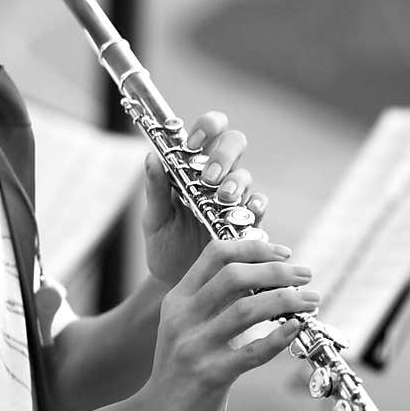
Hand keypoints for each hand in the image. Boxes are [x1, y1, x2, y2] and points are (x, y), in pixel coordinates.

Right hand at [132, 240, 319, 410]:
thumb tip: (266, 275)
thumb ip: (217, 301)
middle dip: (277, 270)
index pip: (215, 254)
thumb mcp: (189, 327)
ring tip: (311, 300)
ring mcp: (194, 347)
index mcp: (178, 299)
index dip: (254, 247)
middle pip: (234, 276)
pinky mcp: (209, 376)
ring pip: (247, 310)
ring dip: (286, 300)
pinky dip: (279, 338)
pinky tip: (297, 328)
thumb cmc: (184, 370)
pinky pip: (252, 352)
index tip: (284, 252)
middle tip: (306, 275)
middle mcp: (183, 318)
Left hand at [142, 112, 268, 285]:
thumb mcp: (154, 220)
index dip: (207, 128)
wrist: (178, 282)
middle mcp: (217, 178)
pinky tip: (245, 213)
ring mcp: (234, 200)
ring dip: (235, 183)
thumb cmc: (164, 246)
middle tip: (208, 178)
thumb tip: (151, 157)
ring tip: (221, 199)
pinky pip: (258, 206)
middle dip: (224, 155)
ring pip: (245, 176)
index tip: (193, 144)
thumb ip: (155, 190)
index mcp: (192, 168)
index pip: (209, 131)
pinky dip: (254, 206)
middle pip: (234, 144)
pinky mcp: (247, 223)